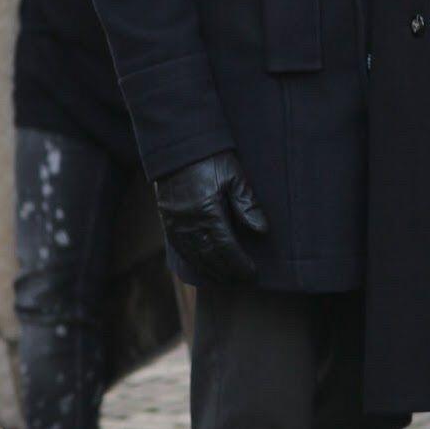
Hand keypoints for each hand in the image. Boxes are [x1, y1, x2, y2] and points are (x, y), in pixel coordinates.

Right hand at [154, 151, 267, 283]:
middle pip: (210, 257)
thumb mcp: (234, 176)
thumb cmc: (211, 158)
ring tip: (227, 280)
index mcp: (208, 211)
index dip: (240, 264)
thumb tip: (262, 230)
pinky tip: (203, 268)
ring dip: (211, 271)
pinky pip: (180, 250)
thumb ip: (247, 203)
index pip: (226, 248)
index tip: (252, 274)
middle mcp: (189, 221)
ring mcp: (175, 223)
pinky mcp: (167, 221)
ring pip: (194, 257)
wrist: (179, 147)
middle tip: (243, 281)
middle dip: (228, 272)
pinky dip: (193, 262)